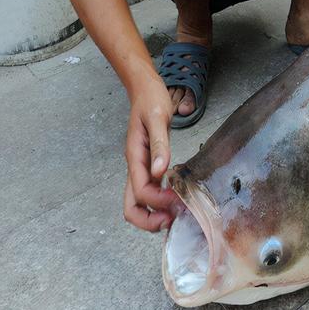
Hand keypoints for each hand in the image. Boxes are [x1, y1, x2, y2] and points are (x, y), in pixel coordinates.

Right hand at [123, 77, 179, 231]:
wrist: (144, 89)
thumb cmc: (151, 100)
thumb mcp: (158, 118)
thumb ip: (160, 145)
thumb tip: (160, 171)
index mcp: (134, 157)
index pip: (140, 192)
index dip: (157, 202)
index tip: (177, 201)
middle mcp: (134, 167)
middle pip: (131, 207)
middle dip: (148, 220)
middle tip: (172, 220)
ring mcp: (140, 168)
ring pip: (138, 203)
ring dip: (154, 214)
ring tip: (177, 213)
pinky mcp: (148, 166)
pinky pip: (149, 192)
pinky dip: (159, 202)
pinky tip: (177, 198)